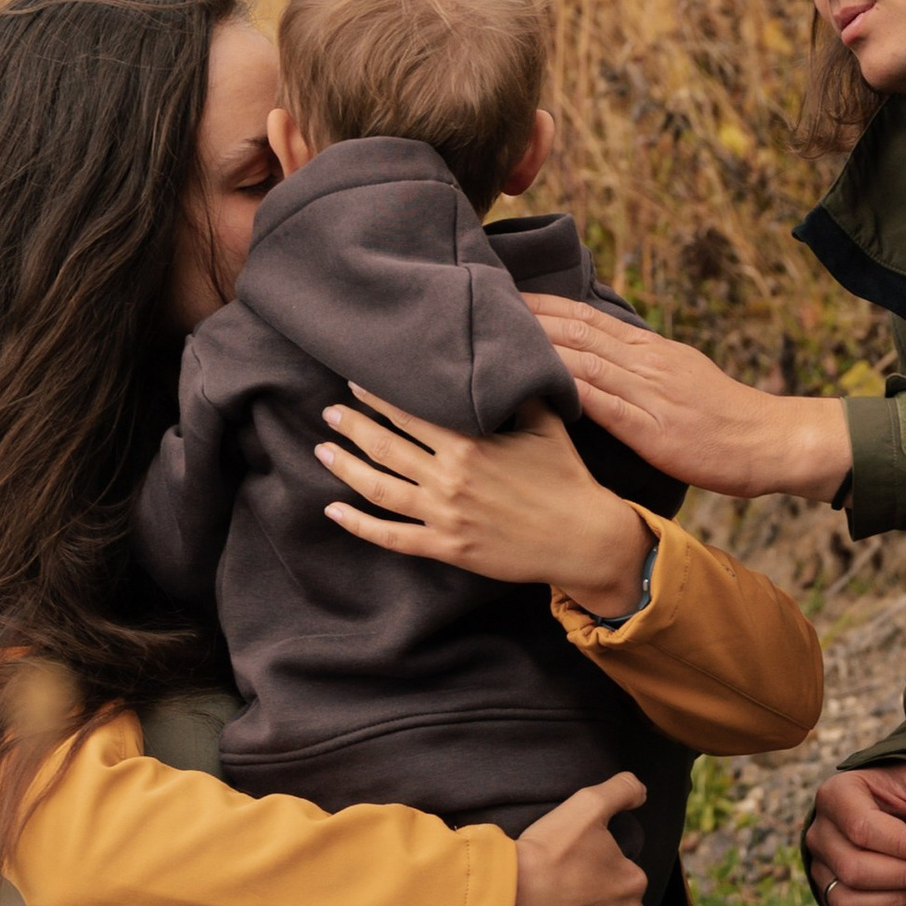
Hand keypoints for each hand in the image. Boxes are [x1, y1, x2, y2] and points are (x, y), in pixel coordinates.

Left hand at [317, 389, 646, 614]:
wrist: (583, 538)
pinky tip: (333, 510)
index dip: (379, 396)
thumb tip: (508, 358)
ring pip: (379, 487)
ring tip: (322, 449)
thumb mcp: (548, 424)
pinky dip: (358, 524)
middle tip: (329, 411)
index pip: (411, 411)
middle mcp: (450, 476)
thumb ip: (520, 393)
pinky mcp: (446, 547)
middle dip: (352, 425)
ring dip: (345, 466)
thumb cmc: (567, 477)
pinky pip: (391, 536)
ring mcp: (445, 514)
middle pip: (386, 445)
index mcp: (470, 442)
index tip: (356, 382)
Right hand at [513, 772, 647, 905]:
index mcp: (631, 879)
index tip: (577, 867)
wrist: (511, 898)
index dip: (603, 870)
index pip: (626, 875)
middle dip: (606, 904)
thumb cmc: (547, 853)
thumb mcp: (585, 806)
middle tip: (573, 896)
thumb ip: (620, 791)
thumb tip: (642, 790)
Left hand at [523, 297, 852, 502]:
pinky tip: (536, 384)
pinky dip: (566, 388)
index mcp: (652, 351)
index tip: (506, 294)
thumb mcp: (684, 381)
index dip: (545, 304)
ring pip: (583, 358)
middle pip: (577, 329)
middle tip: (482, 303)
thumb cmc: (726, 421)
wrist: (771, 441)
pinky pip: (602, 402)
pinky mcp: (652, 426)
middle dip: (529, 315)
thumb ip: (644, 372)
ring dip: (538, 345)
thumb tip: (606, 364)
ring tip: (495, 337)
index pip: (588, 318)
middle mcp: (647, 362)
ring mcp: (649, 392)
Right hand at [802, 759, 905, 905]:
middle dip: (905, 876)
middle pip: (854, 869)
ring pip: (848, 902)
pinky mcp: (829, 897)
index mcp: (836, 795)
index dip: (903, 846)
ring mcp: (820, 869)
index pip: (862, 828)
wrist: (892, 804)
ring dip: (897, 901)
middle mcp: (819, 834)